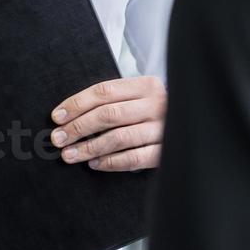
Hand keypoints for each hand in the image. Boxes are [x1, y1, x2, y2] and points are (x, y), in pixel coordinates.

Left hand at [49, 75, 165, 171]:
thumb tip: (68, 116)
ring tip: (70, 155)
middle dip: (78, 127)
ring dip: (89, 148)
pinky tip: (95, 164)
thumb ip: (111, 100)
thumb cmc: (152, 110)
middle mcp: (156, 104)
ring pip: (118, 138)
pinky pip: (134, 158)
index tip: (57, 117)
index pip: (104, 91)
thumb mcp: (137, 96)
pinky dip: (111, 162)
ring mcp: (163, 128)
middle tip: (58, 139)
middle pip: (108, 114)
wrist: (193, 122)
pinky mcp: (166, 151)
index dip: (77, 104)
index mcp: (145, 85)